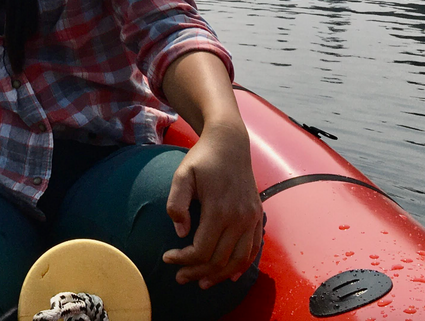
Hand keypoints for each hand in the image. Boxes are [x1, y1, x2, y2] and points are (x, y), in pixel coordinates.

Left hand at [162, 120, 262, 287]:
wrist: (229, 143)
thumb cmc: (202, 159)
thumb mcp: (182, 175)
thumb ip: (177, 203)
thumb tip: (180, 232)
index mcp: (219, 209)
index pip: (202, 249)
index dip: (183, 259)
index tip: (167, 258)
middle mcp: (239, 217)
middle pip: (219, 260)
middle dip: (197, 272)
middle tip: (179, 277)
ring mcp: (252, 218)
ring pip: (238, 260)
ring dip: (219, 276)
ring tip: (201, 282)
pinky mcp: (258, 216)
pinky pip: (253, 249)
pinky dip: (242, 266)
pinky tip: (229, 275)